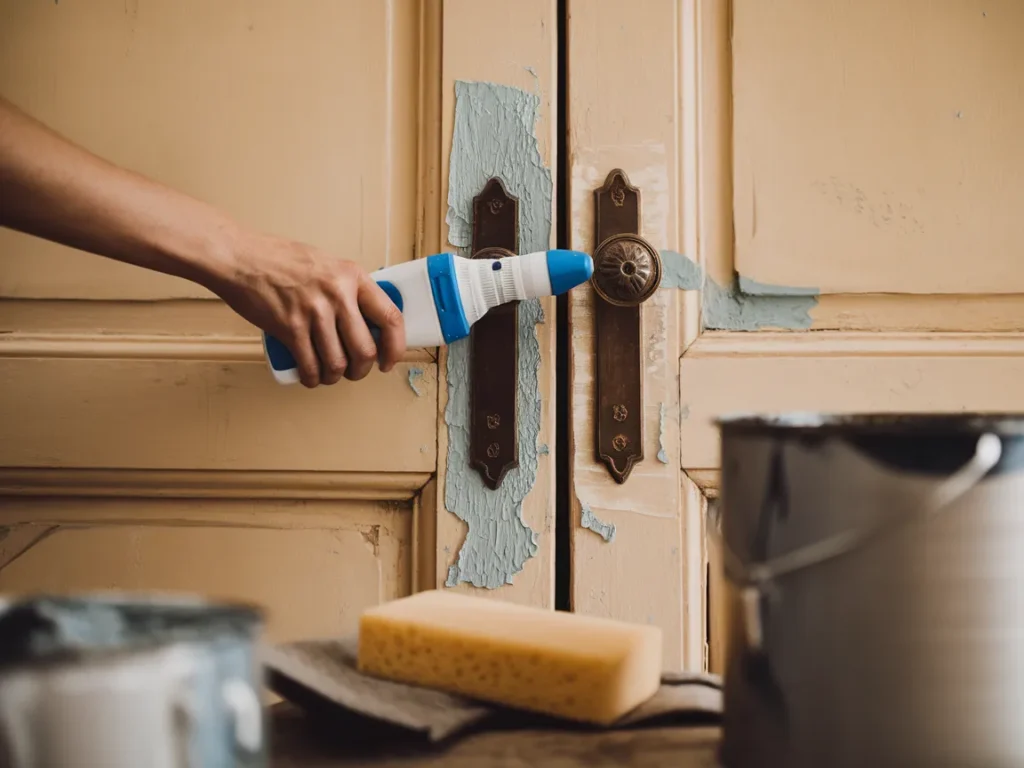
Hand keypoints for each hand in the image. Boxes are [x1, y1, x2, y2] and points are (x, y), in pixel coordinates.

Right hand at [210, 233, 405, 387]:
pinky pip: (310, 366)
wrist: (241, 258)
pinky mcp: (290, 328)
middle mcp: (338, 295)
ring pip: (338, 363)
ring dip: (335, 377)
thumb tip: (366, 319)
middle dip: (361, 370)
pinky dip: (312, 378)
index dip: (395, 347)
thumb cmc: (280, 260)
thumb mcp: (327, 265)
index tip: (388, 361)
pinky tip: (310, 377)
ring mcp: (314, 313)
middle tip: (354, 372)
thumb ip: (347, 289)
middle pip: (365, 350)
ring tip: (329, 375)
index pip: (390, 318)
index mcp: (353, 277)